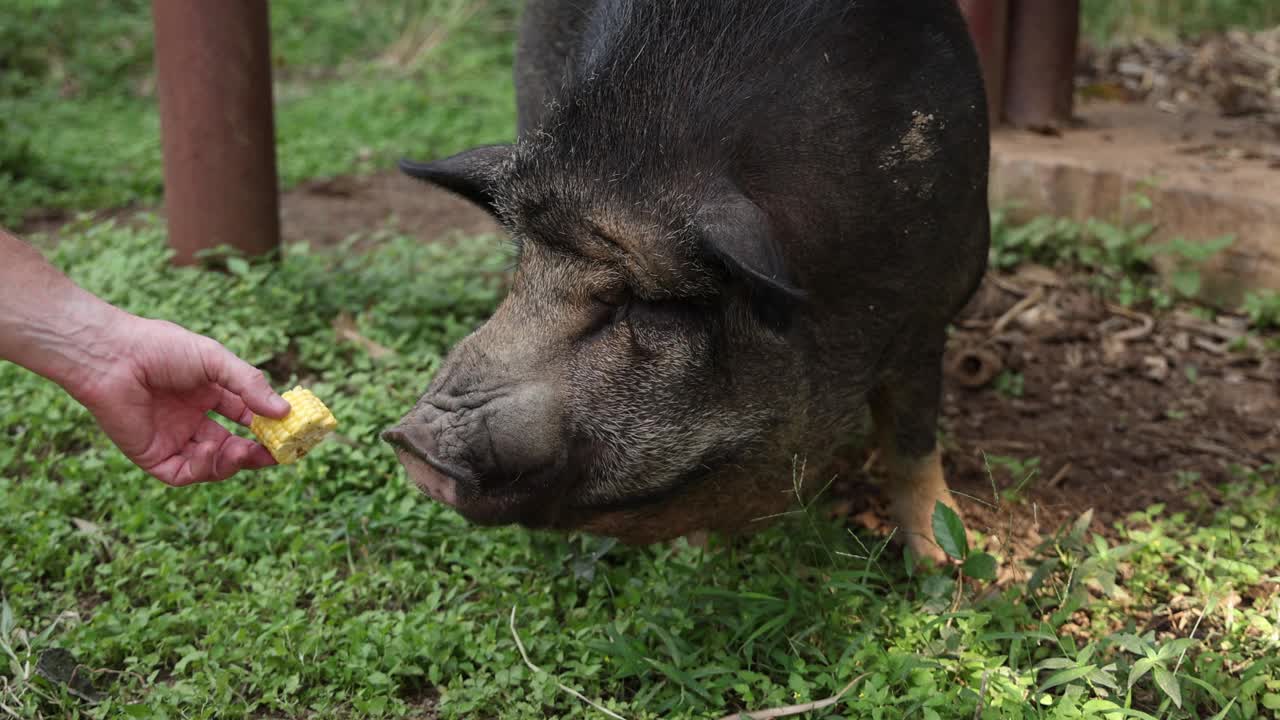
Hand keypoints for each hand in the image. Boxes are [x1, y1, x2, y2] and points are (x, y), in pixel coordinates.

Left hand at [71, 315, 291, 485]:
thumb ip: (249, 386)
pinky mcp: (151, 455)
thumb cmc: (159, 348)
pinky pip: (183, 473)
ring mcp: (170, 439)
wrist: (111, 355)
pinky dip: (202, 467)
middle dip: (255, 453)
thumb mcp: (215, 361)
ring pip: (210, 465)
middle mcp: (189, 419)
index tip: (289, 432)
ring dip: (232, 462)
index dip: (266, 427)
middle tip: (277, 454)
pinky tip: (209, 447)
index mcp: (205, 395)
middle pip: (230, 447)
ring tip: (243, 450)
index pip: (243, 418)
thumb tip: (284, 411)